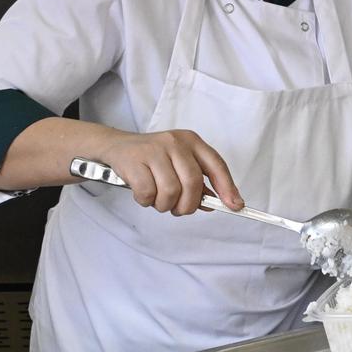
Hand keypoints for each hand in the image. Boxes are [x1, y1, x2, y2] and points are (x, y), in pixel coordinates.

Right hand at [96, 129, 242, 215]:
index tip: (235, 206)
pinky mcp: (134, 160)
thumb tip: (217, 204)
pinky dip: (146, 201)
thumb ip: (197, 182)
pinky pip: (148, 193)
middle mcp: (175, 142)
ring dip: (164, 205)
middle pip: (193, 183)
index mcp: (191, 141)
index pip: (216, 165)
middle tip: (179, 210)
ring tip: (157, 199)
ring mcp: (154, 149)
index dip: (227, 188)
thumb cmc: (152, 159)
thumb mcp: (178, 163)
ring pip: (170, 191)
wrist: (116, 145)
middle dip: (188, 205)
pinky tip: (143, 194)